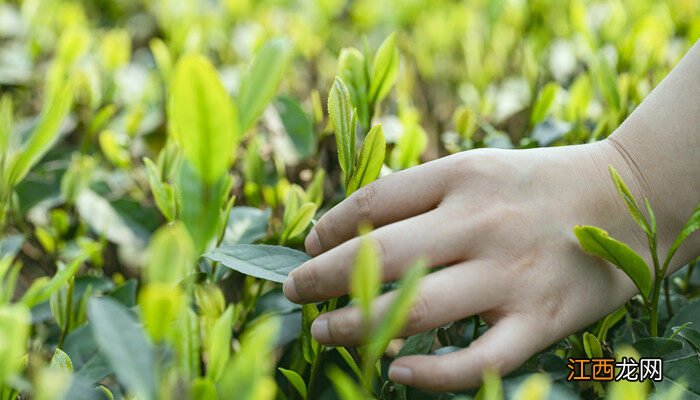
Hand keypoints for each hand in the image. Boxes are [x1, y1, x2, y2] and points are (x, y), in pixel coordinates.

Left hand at [283, 140, 653, 390]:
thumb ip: (417, 195)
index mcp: (461, 177)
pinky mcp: (542, 320)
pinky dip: (432, 375)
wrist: (625, 197)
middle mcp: (481, 223)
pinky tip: (397, 372)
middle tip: (294, 293)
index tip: (307, 247)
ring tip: (324, 332)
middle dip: (323, 279)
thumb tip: (345, 230)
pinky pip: (478, 360)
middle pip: (381, 257)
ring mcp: (512, 275)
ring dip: (357, 325)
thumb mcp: (474, 169)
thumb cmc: (534, 185)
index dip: (328, 229)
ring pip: (416, 310)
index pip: (374, 203)